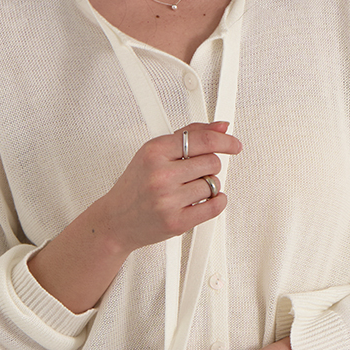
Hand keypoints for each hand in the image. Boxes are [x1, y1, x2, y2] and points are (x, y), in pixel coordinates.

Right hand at [100, 121, 240, 253]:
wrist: (116, 219)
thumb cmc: (135, 185)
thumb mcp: (154, 152)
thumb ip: (189, 135)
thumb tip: (221, 127)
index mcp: (154, 152)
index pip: (202, 140)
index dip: (224, 141)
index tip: (233, 144)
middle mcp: (161, 175)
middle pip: (212, 162)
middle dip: (208, 166)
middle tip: (194, 171)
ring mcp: (169, 200)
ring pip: (213, 184)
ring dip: (208, 186)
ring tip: (188, 188)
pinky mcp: (177, 222)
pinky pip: (214, 207)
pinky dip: (216, 201)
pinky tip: (205, 199)